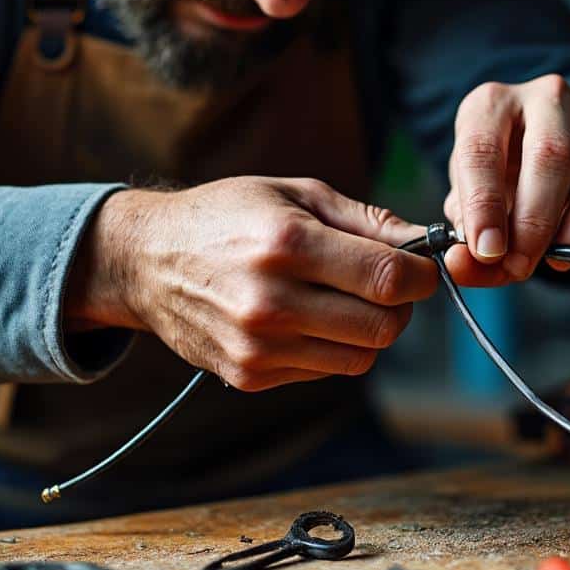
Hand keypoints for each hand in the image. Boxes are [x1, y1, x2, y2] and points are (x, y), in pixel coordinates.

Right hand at [66, 177, 437, 390]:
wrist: (147, 261)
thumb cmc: (229, 216)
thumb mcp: (296, 194)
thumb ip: (365, 220)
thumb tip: (423, 242)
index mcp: (287, 244)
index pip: (387, 279)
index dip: (421, 276)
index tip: (420, 267)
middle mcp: (271, 301)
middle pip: (382, 327)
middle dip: (400, 306)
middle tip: (386, 285)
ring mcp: (258, 345)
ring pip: (360, 357)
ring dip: (368, 331)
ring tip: (345, 300)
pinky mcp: (249, 375)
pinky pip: (324, 370)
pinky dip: (331, 347)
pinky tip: (307, 318)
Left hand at [442, 74, 569, 285]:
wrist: (552, 161)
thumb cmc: (503, 177)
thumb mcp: (474, 202)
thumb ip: (468, 233)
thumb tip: (464, 265)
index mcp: (493, 104)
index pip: (482, 147)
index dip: (483, 204)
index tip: (486, 251)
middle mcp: (545, 98)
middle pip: (549, 154)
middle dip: (533, 220)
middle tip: (520, 265)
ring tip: (555, 260)